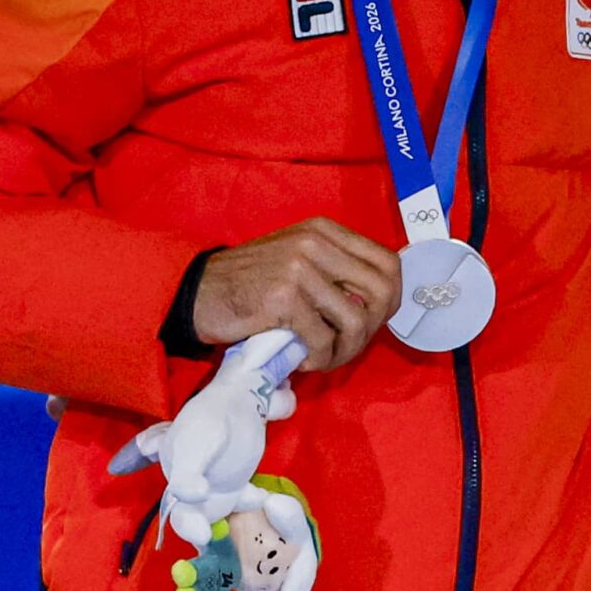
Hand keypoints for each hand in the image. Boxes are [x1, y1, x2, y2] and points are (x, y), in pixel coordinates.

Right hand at [193, 218, 401, 372]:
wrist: (198, 293)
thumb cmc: (250, 283)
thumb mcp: (298, 261)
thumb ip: (335, 272)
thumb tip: (378, 305)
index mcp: (326, 231)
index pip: (388, 263)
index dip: (392, 299)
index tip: (374, 323)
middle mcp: (317, 242)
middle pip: (381, 292)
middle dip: (371, 330)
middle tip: (346, 347)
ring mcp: (300, 268)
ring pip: (355, 321)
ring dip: (344, 351)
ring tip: (322, 359)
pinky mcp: (284, 298)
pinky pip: (322, 339)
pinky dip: (318, 359)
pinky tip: (300, 360)